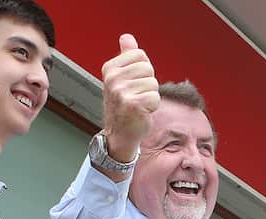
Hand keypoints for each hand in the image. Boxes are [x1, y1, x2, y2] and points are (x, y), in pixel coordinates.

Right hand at [100, 34, 159, 159]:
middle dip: (148, 83)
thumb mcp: (122, 78)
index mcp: (110, 68)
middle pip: (148, 68)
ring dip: (150, 96)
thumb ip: (126, 56)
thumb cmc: (124, 104)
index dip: (144, 70)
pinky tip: (141, 112)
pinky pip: (155, 97)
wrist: (120, 134)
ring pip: (153, 83)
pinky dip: (153, 106)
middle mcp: (112, 78)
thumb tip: (127, 37)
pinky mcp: (133, 105)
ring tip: (138, 104)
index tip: (134, 83)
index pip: (140, 55)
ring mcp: (121, 92)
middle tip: (137, 96)